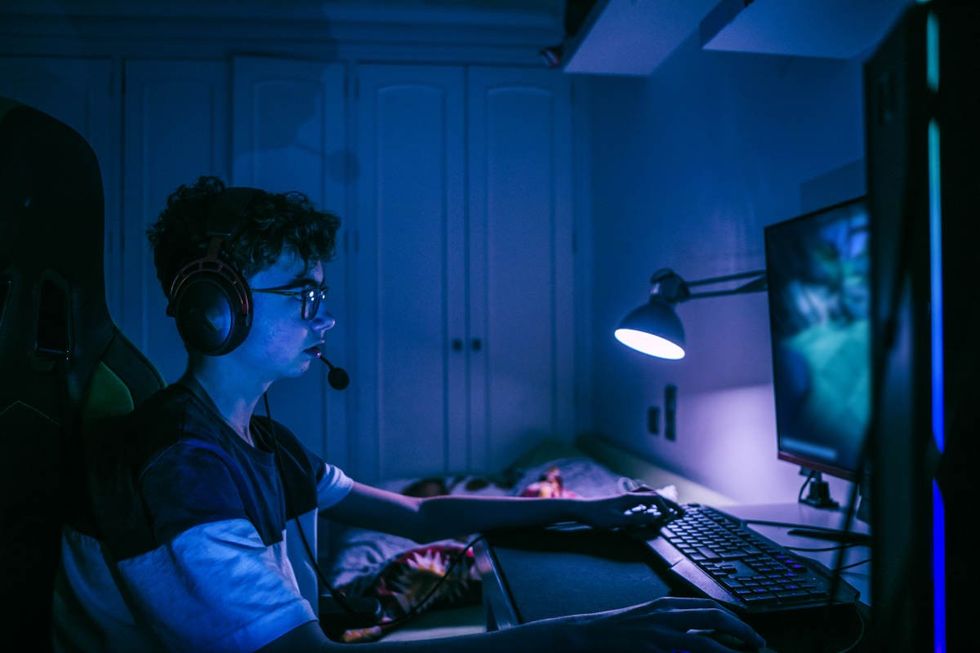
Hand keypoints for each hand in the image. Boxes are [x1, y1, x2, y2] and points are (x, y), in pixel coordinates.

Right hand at [562, 597, 765, 652]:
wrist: (586, 634)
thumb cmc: (617, 630)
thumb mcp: (648, 619)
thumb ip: (673, 621)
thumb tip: (702, 630)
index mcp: (667, 605)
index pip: (710, 607)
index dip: (735, 620)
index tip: (749, 634)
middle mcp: (666, 615)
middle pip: (715, 618)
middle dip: (742, 631)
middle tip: (758, 645)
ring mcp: (659, 634)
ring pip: (705, 640)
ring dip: (729, 649)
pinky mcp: (651, 650)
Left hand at [571, 490, 684, 530]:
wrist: (580, 510)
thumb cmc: (597, 516)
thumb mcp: (617, 521)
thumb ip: (636, 519)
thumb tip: (654, 517)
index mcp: (630, 499)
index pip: (655, 499)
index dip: (666, 508)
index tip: (671, 518)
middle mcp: (629, 495)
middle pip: (654, 495)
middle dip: (668, 502)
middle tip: (680, 511)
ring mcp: (625, 497)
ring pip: (647, 494)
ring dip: (660, 500)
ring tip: (668, 508)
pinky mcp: (621, 501)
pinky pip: (640, 498)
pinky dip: (650, 501)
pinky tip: (649, 508)